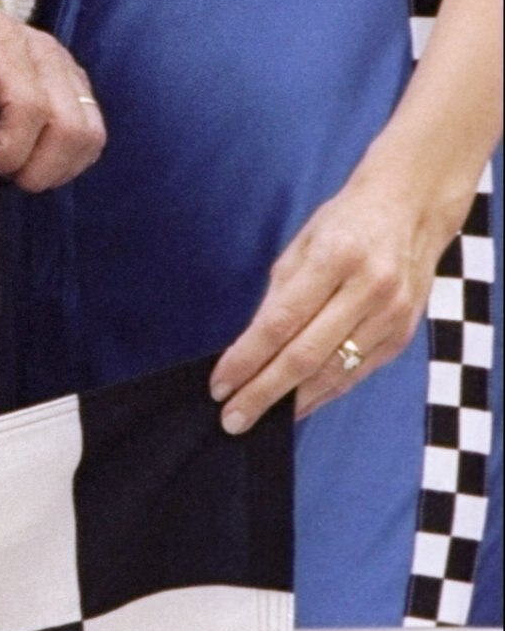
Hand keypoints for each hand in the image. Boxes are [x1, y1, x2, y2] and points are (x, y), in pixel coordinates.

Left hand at [0, 0, 105, 190]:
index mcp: (1, 42)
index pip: (29, 109)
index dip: (6, 152)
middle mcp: (41, 51)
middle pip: (70, 127)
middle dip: (36, 168)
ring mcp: (60, 64)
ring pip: (88, 132)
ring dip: (57, 166)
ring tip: (15, 173)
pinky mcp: (68, 79)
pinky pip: (90, 127)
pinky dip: (68, 156)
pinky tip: (34, 161)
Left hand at [210, 159, 469, 432]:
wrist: (411, 209)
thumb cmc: (345, 224)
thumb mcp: (302, 245)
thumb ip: (279, 297)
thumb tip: (250, 350)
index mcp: (335, 258)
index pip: (280, 322)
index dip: (246, 359)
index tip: (219, 385)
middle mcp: (368, 289)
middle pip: (305, 356)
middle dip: (263, 393)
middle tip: (232, 420)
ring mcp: (391, 315)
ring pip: (334, 373)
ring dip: (293, 402)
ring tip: (261, 419)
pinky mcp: (402, 334)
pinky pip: (357, 374)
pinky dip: (324, 393)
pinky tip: (299, 404)